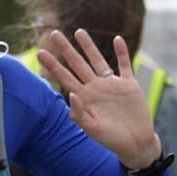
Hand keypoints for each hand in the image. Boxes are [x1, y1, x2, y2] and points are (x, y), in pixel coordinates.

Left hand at [37, 30, 158, 168]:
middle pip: (77, 64)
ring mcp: (112, 85)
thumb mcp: (93, 129)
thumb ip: (80, 113)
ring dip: (88, 46)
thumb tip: (71, 94)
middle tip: (53, 34)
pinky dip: (122, 52)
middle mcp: (95, 88)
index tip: (40, 53)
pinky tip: (116, 39)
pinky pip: (124, 64)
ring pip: (98, 60)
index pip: (65, 78)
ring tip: (78, 31)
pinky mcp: (129, 85)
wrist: (135, 143)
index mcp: (84, 98)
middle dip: (65, 50)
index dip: (53, 66)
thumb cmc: (112, 140)